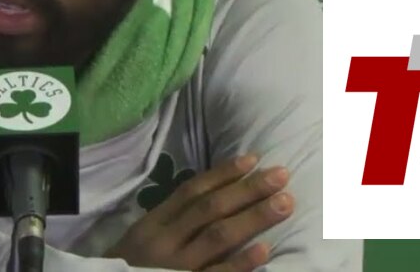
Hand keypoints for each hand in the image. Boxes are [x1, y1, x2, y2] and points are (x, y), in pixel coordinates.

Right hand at [105, 155, 293, 271]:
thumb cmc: (134, 265)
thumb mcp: (146, 235)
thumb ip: (175, 216)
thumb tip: (218, 191)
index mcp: (155, 222)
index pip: (192, 191)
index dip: (223, 174)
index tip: (254, 159)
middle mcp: (167, 241)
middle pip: (211, 209)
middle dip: (248, 190)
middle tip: (281, 175)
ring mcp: (178, 266)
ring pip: (218, 237)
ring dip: (254, 218)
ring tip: (285, 203)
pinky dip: (242, 263)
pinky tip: (266, 250)